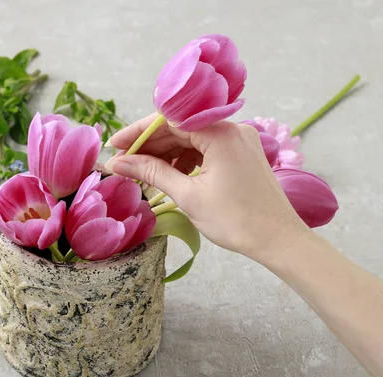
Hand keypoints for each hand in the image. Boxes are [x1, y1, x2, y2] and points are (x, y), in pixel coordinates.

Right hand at [105, 113, 309, 261]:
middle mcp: (232, 127)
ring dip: (166, 152)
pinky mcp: (241, 151)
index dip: (138, 133)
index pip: (169, 121)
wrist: (278, 239)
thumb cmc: (236, 220)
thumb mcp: (188, 196)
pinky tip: (170, 174)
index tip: (115, 146)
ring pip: (192, 138)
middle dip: (150, 145)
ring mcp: (239, 138)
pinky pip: (206, 147)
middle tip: (123, 163)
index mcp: (220, 132)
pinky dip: (186, 158)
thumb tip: (119, 164)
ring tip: (144, 173)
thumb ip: (152, 173)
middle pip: (180, 127)